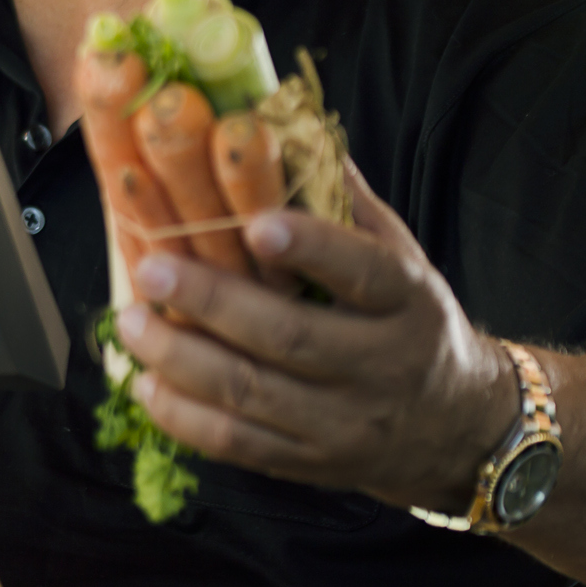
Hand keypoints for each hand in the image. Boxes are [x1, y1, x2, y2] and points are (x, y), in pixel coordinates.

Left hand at [118, 158, 515, 512]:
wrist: (455, 427)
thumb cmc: (410, 320)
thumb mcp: (401, 255)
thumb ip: (343, 201)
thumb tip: (281, 122)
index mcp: (408, 302)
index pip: (364, 272)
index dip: (311, 249)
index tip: (254, 223)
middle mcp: (382, 365)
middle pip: (292, 337)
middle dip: (213, 303)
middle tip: (150, 267)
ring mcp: (345, 423)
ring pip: (254, 395)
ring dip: (182, 359)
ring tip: (130, 322)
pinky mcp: (310, 464)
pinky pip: (239, 444)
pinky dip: (185, 417)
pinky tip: (146, 384)